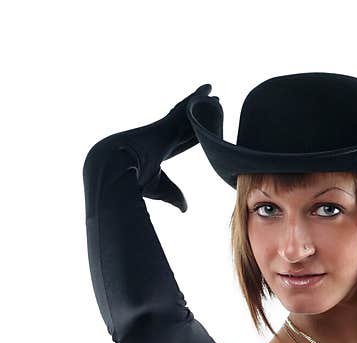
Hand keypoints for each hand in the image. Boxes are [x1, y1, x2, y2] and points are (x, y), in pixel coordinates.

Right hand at [85, 84, 211, 211]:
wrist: (113, 167)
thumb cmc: (131, 181)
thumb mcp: (159, 189)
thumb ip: (174, 196)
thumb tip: (186, 209)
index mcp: (160, 151)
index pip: (183, 142)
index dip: (195, 134)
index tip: (206, 130)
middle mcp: (163, 136)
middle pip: (187, 123)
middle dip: (199, 115)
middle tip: (213, 104)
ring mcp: (164, 128)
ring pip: (186, 112)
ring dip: (199, 102)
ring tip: (212, 92)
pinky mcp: (165, 122)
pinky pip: (185, 107)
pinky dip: (196, 98)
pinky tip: (207, 89)